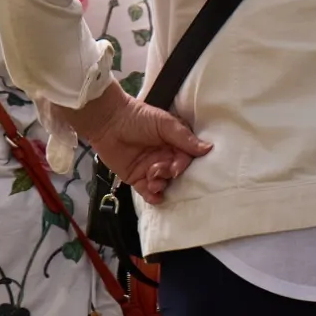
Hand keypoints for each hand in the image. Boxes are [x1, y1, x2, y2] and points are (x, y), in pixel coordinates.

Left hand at [76, 80, 210, 203]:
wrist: (107, 122)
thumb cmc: (137, 117)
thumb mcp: (164, 124)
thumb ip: (184, 138)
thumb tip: (208, 148)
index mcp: (173, 143)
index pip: (185, 158)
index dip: (182, 165)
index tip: (175, 168)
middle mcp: (164, 156)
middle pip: (175, 173)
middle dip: (169, 174)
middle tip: (158, 171)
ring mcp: (150, 169)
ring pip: (163, 184)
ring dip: (160, 185)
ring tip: (151, 180)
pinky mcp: (136, 178)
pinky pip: (148, 192)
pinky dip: (153, 197)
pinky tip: (154, 196)